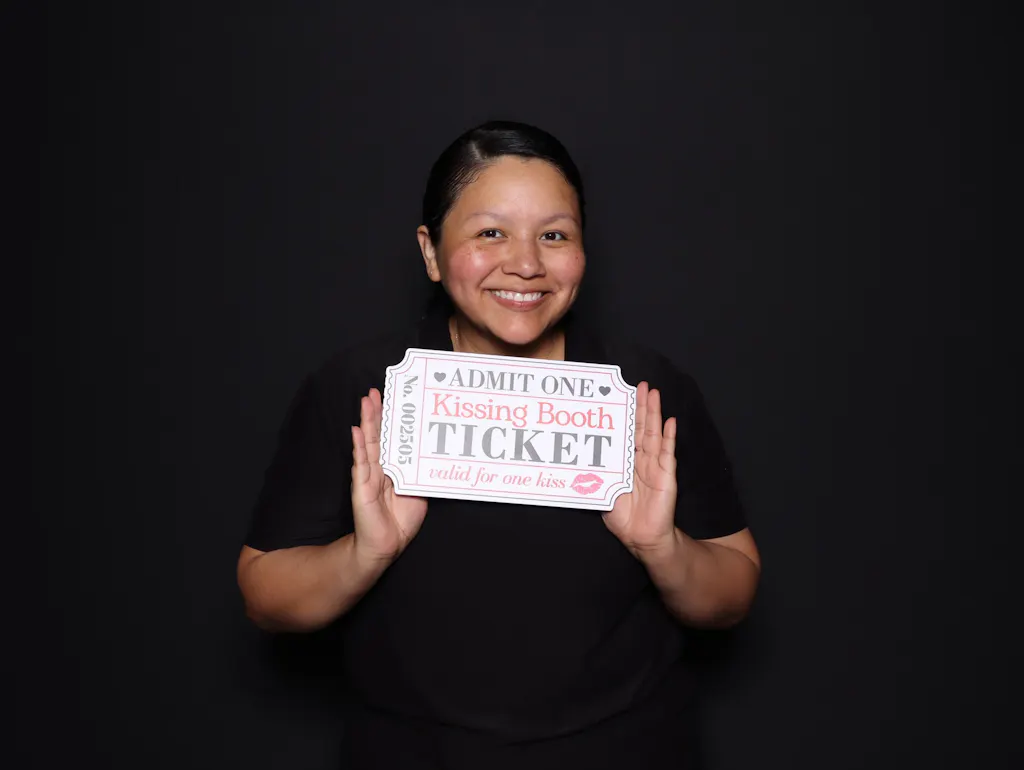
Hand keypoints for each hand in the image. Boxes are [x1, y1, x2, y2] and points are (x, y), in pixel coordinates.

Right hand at [350, 387, 426, 563]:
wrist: (387, 544)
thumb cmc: (402, 520)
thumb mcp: (419, 491)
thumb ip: (421, 473)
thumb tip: (434, 453)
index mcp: (392, 468)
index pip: (391, 439)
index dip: (390, 420)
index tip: (393, 399)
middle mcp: (379, 468)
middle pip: (377, 435)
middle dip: (376, 413)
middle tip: (375, 392)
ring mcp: (369, 475)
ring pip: (368, 443)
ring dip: (367, 421)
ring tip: (365, 402)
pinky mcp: (362, 487)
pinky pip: (360, 463)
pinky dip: (359, 446)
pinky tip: (356, 431)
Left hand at [602, 381, 677, 557]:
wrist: (640, 537)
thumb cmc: (622, 517)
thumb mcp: (602, 492)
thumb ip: (594, 475)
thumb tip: (576, 459)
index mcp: (626, 462)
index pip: (625, 432)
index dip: (625, 414)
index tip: (622, 394)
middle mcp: (641, 460)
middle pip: (641, 427)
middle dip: (641, 406)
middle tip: (640, 384)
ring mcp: (655, 466)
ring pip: (653, 434)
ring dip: (654, 413)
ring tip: (654, 393)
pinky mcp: (666, 475)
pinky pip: (667, 453)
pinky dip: (668, 437)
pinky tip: (670, 421)